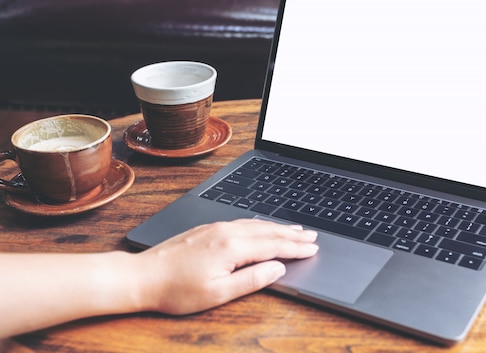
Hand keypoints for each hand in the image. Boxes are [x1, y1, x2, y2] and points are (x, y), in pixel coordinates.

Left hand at [137, 218, 318, 314]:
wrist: (142, 276)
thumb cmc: (176, 289)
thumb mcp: (218, 293)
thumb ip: (252, 280)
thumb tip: (277, 269)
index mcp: (232, 246)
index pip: (273, 245)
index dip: (296, 248)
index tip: (313, 249)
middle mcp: (226, 231)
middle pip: (268, 230)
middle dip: (292, 234)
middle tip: (312, 236)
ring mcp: (216, 227)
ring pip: (256, 224)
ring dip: (278, 227)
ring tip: (295, 230)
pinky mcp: (207, 228)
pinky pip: (243, 222)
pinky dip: (260, 225)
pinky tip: (263, 227)